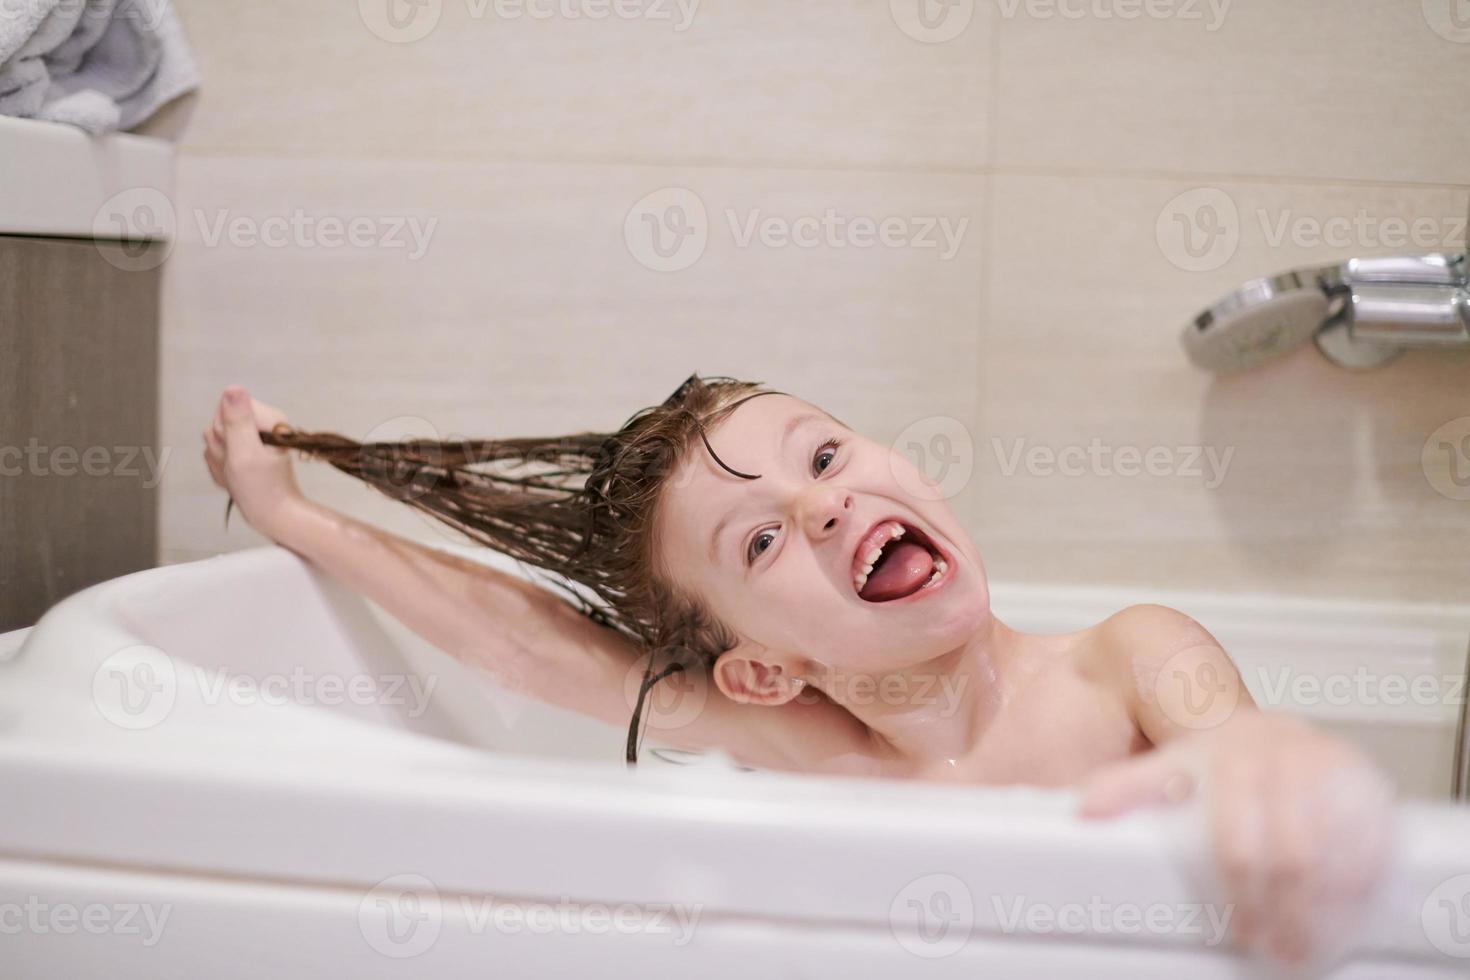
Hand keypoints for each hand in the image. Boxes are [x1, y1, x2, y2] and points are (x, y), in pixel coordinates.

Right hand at [202, 385, 304, 539]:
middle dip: (221, 448)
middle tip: (237, 466)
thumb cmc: (262, 489)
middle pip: (218, 422)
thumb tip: (234, 388)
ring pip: (215, 439)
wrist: (272, 515)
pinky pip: (218, 452)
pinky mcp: (245, 449)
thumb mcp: (245, 454)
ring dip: (221, 460)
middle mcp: (262, 423)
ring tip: (237, 474)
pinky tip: (235, 477)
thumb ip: (237, 421)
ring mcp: (253, 437)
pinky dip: (222, 468)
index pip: (225, 406)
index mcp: (268, 418)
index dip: (223, 431)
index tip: (237, 450)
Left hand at [1077, 712, 1394, 966]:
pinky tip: (1343, 915)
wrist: (1271, 733)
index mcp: (1233, 759)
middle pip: (1289, 858)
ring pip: (1334, 857)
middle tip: (1275, 948)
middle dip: (1282, 913)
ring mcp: (1330, 771)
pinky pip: (1373, 845)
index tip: (1240, 931)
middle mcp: (1285, 760)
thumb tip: (1085, 811)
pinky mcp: (1366, 786)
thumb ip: (1126, 789)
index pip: (1238, 844)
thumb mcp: (1167, 770)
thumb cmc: (1218, 762)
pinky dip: (1360, 889)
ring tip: (1305, 945)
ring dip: (1323, 912)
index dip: (1239, 895)